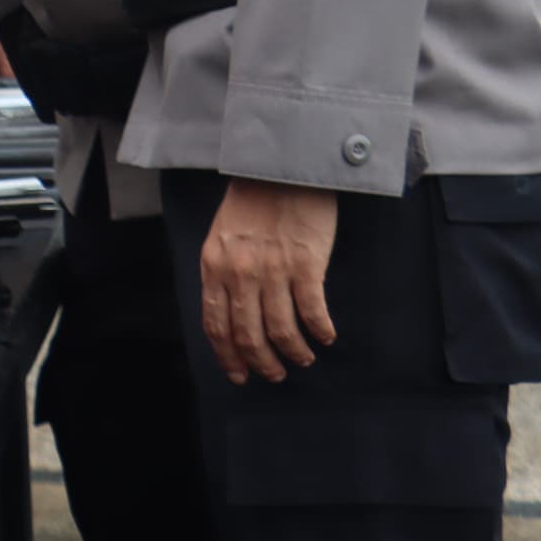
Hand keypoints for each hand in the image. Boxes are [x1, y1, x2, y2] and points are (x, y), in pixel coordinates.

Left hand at [199, 177, 340, 382]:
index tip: (239, 374)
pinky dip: (319, 330)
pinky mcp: (305, 263)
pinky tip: (325, 337)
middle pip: (248, 333)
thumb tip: (233, 312)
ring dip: (293, 352)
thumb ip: (224, 272)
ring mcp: (273, 269)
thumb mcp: (222, 237)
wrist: (280, 166)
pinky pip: (312, 310)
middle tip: (274, 375)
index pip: (216, 324)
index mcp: (214, 266)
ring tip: (302, 359)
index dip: (227, 355)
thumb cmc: (252, 201)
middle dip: (261, 362)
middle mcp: (240, 272)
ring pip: (280, 329)